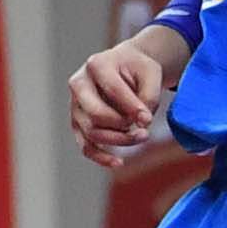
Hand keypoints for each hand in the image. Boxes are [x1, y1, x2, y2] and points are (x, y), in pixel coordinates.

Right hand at [69, 35, 175, 167]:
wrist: (126, 67)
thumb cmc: (138, 69)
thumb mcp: (151, 74)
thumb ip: (149, 96)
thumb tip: (142, 123)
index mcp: (97, 65)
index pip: (112, 90)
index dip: (132, 108)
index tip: (149, 119)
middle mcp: (79, 84)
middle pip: (96, 114)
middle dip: (123, 128)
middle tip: (145, 131)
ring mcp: (76, 104)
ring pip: (92, 132)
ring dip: (120, 141)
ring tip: (142, 137)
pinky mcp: (78, 122)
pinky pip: (85, 145)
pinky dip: (101, 157)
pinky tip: (119, 162)